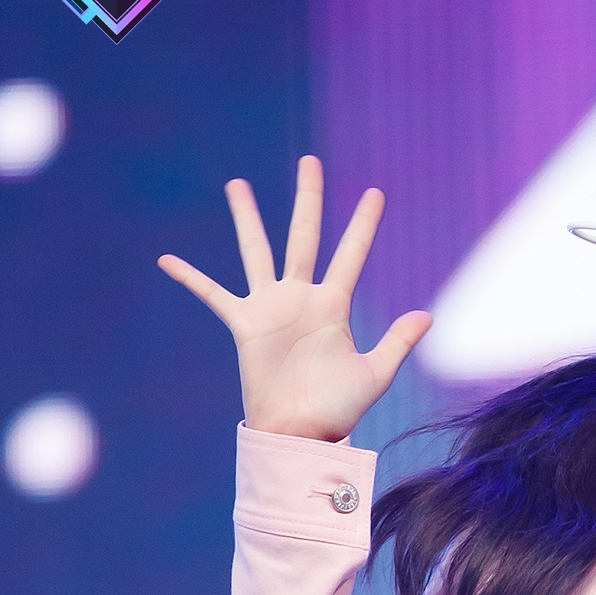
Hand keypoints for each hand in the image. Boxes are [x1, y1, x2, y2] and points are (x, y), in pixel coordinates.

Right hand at [157, 154, 432, 441]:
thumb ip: (398, 342)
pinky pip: (213, 294)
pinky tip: (167, 260)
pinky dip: (191, 278)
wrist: (300, 433)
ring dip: (247, 218)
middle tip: (310, 161)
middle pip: (305, 236)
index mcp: (334, 306)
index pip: (351, 254)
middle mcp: (302, 298)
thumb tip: (428, 315)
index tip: (376, 193)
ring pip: (258, 251)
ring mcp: (271, 308)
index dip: (364, 225)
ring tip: (237, 184)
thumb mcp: (374, 374)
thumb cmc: (337, 410)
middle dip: (308, 198)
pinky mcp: (244, 324)